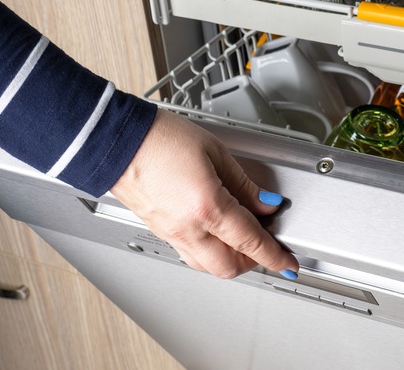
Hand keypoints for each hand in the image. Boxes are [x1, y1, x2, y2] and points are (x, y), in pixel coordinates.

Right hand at [110, 109, 298, 278]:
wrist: (115, 139)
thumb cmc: (159, 138)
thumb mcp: (215, 152)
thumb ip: (244, 184)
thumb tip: (265, 203)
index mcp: (207, 206)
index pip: (251, 242)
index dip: (275, 256)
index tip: (288, 262)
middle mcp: (188, 227)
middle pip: (229, 266)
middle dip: (253, 261)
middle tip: (266, 242)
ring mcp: (171, 232)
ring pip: (208, 266)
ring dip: (230, 259)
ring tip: (242, 237)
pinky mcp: (160, 229)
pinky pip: (189, 254)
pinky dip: (209, 252)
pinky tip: (215, 233)